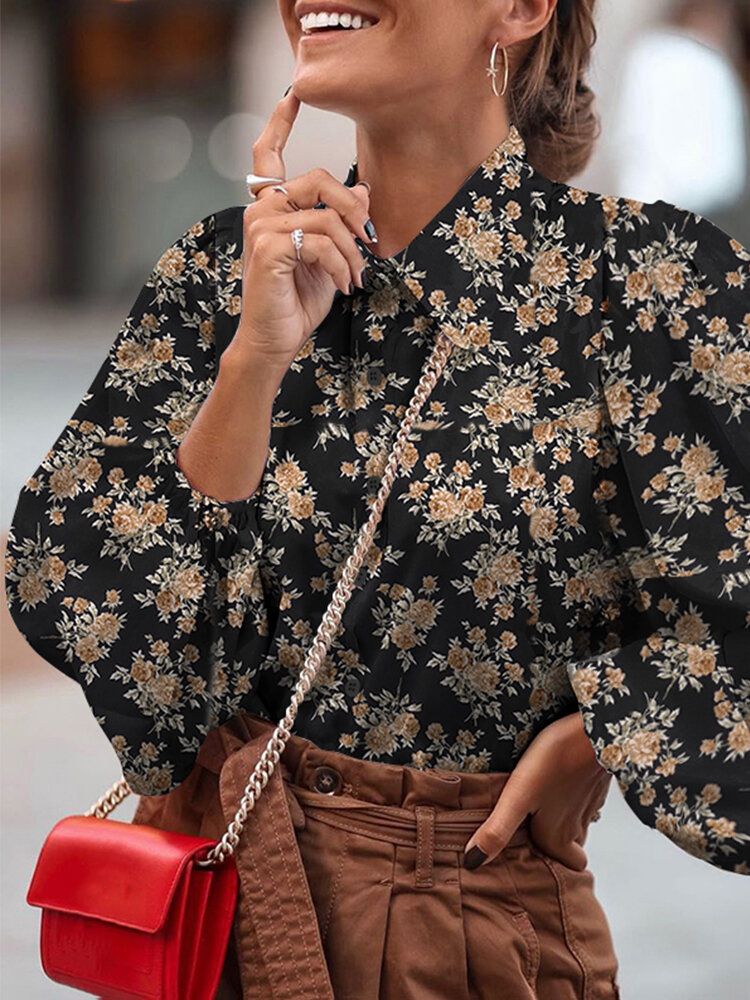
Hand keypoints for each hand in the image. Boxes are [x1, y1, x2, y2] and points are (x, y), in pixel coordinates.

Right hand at [227, 87, 375, 376]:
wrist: (276, 338)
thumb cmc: (298, 299)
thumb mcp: (329, 256)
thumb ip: (340, 224)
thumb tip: (365, 193)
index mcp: (271, 207)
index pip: (268, 155)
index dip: (279, 122)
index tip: (293, 94)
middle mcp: (261, 209)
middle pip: (320, 180)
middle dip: (354, 210)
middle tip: (368, 242)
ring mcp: (261, 227)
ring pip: (327, 215)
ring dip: (352, 250)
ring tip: (355, 276)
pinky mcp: (268, 248)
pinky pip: (321, 240)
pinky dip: (341, 264)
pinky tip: (344, 284)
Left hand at [462, 711, 611, 871]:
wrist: (594, 728)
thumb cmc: (556, 761)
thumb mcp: (518, 795)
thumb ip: (498, 829)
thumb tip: (472, 861)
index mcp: (559, 837)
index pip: (565, 869)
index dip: (551, 867)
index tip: (530, 858)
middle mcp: (578, 827)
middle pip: (569, 848)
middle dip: (553, 844)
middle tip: (528, 830)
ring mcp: (590, 804)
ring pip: (576, 824)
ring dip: (561, 820)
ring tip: (536, 805)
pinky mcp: (596, 783)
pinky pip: (583, 800)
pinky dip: (571, 798)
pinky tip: (554, 781)